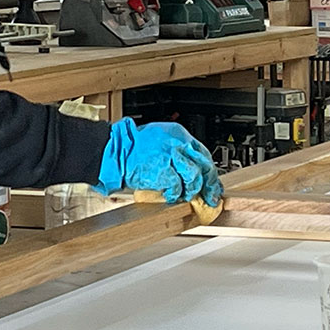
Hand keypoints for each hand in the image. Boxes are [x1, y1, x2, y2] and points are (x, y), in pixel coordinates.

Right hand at [95, 118, 221, 205]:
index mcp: (179, 134)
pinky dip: (175, 194)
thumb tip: (191, 166)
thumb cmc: (134, 147)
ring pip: (195, 175)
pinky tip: (170, 195)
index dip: (210, 170)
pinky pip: (177, 186)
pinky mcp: (163, 170)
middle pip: (204, 164)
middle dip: (210, 184)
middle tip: (211, 196)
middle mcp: (178, 142)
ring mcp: (171, 156)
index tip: (213, 181)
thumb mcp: (160, 140)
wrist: (116, 150)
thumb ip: (177, 150)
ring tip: (187, 195)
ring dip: (193, 189)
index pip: (203, 152)